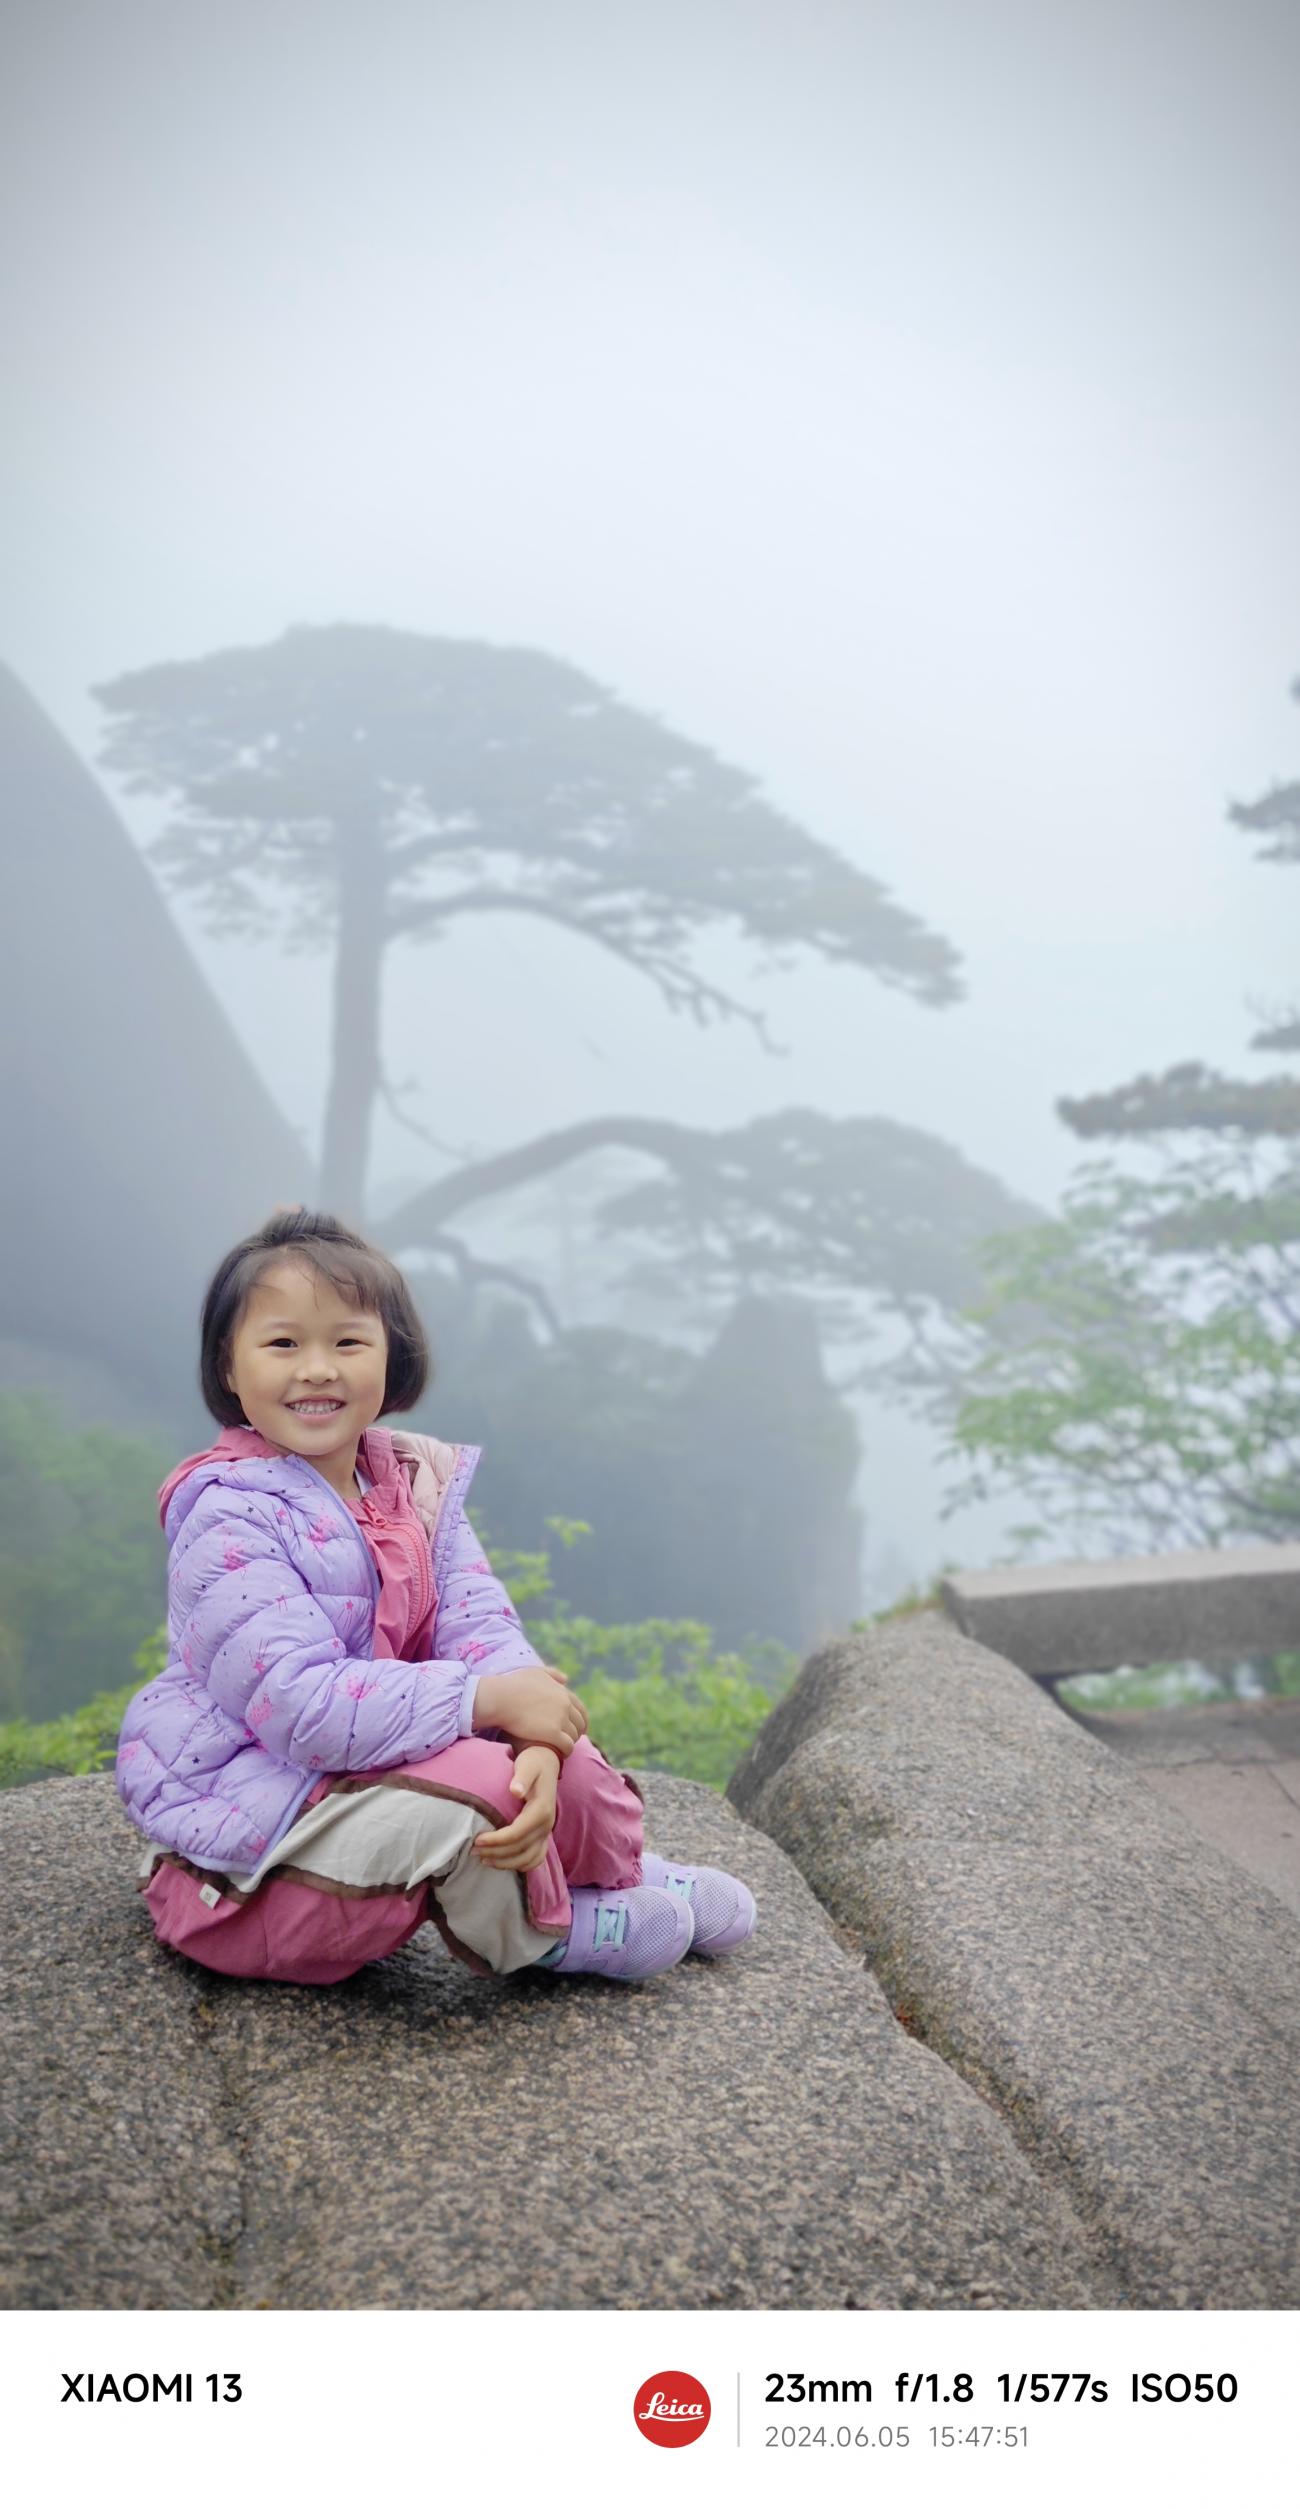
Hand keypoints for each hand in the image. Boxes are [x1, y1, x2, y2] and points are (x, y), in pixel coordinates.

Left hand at [471, 1745, 559, 1872]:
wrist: (547, 1763)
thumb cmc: (533, 1763)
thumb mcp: (528, 1765)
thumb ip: (522, 1777)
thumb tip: (515, 1791)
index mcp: (542, 1810)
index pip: (518, 1833)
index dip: (497, 1840)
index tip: (477, 1839)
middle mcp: (547, 1825)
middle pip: (520, 1849)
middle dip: (495, 1853)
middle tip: (473, 1851)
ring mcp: (547, 1832)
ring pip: (528, 1858)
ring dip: (505, 1863)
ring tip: (484, 1859)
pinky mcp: (544, 1835)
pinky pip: (536, 1858)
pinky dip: (521, 1865)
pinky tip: (503, 1863)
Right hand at [472, 1666, 587, 1756]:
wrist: (501, 1698)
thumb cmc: (512, 1685)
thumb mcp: (535, 1673)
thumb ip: (552, 1674)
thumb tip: (566, 1680)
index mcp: (563, 1692)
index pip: (581, 1710)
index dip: (580, 1721)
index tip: (576, 1729)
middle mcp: (565, 1705)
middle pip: (580, 1724)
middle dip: (577, 1733)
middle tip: (568, 1741)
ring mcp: (560, 1719)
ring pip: (574, 1736)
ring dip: (570, 1744)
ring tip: (561, 1749)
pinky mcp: (552, 1733)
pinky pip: (567, 1746)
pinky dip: (566, 1752)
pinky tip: (560, 1755)